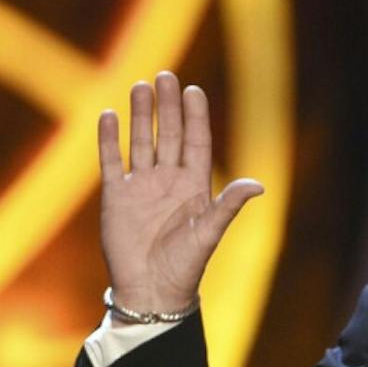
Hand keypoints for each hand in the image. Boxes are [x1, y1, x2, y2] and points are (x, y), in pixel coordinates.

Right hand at [97, 71, 263, 316]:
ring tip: (140, 87)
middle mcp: (168, 181)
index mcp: (194, 187)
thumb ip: (228, 205)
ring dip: (140, 116)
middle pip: (168, 135)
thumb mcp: (209, 233)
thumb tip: (259, 185)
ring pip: (140, 142)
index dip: (195, 117)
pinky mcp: (116, 196)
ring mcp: (141, 186)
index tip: (194, 90)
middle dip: (167, 106)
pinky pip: (111, 161)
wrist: (151, 291)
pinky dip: (108, 139)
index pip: (195, 143)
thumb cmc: (185, 266)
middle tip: (165, 76)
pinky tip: (108, 115)